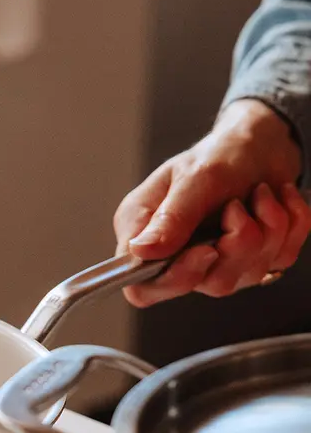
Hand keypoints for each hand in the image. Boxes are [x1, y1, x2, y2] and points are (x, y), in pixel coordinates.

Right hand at [114, 99, 309, 306]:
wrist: (263, 145)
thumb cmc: (220, 154)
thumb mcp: (194, 178)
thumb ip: (171, 218)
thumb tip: (141, 251)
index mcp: (144, 233)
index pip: (143, 287)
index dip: (174, 280)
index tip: (206, 250)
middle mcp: (176, 254)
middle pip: (206, 283)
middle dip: (238, 243)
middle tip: (238, 206)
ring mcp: (216, 262)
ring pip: (247, 275)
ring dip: (269, 229)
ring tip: (262, 195)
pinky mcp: (252, 260)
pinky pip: (280, 260)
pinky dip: (290, 225)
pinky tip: (277, 201)